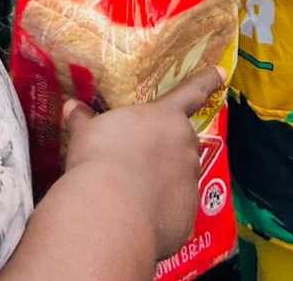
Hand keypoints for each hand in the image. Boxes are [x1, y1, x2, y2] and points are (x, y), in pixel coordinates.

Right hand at [63, 66, 221, 260]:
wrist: (111, 214)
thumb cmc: (100, 159)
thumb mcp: (86, 134)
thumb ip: (83, 119)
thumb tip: (71, 106)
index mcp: (165, 117)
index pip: (191, 92)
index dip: (207, 81)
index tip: (221, 73)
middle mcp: (185, 145)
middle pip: (183, 142)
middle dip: (168, 149)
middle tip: (142, 161)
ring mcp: (190, 182)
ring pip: (181, 177)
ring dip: (165, 181)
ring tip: (135, 193)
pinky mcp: (188, 216)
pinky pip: (176, 210)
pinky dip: (162, 211)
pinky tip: (139, 218)